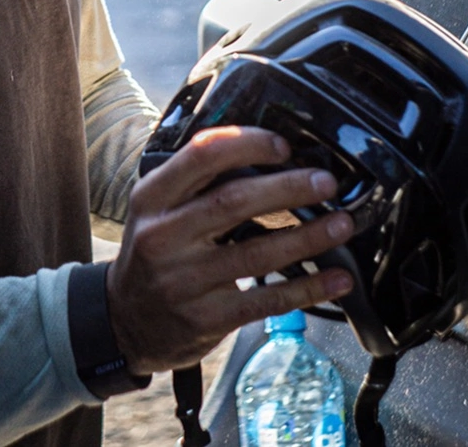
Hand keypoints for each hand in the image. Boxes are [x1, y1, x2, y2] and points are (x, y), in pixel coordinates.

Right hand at [106, 125, 354, 373]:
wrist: (126, 321)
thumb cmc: (152, 251)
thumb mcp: (155, 208)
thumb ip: (194, 181)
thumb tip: (259, 152)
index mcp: (151, 197)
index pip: (200, 156)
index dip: (246, 145)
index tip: (281, 146)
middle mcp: (164, 235)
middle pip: (233, 201)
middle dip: (286, 188)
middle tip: (324, 183)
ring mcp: (185, 280)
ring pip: (256, 254)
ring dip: (307, 237)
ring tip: (341, 224)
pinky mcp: (207, 318)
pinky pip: (266, 300)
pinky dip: (307, 288)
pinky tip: (336, 279)